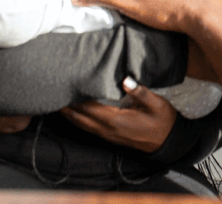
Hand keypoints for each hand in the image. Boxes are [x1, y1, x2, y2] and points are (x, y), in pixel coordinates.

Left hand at [60, 77, 177, 153]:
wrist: (169, 142)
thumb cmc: (163, 121)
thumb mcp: (156, 104)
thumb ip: (141, 92)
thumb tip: (126, 79)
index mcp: (116, 120)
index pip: (89, 107)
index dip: (75, 97)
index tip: (66, 84)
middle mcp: (107, 129)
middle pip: (79, 117)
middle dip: (65, 105)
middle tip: (53, 90)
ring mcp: (107, 135)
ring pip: (80, 124)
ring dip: (68, 113)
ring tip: (56, 99)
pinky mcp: (109, 136)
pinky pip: (87, 127)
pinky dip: (76, 119)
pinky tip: (72, 113)